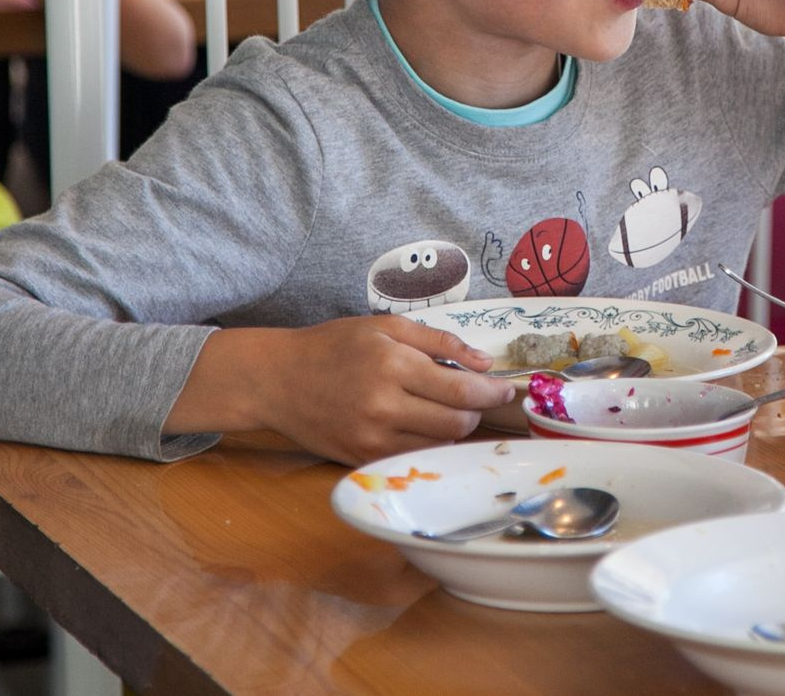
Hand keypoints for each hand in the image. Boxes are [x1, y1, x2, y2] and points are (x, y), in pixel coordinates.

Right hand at [181, 316, 516, 466]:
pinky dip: (428, 443)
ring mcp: (372, 438)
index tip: (506, 390)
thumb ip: (439, 342)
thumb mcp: (385, 327)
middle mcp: (383, 406)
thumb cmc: (333, 345)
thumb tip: (484, 363)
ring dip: (454, 429)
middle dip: (475, 412)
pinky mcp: (363, 457)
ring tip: (446, 407)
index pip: (460, 390)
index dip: (491, 393)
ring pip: (438, 445)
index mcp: (391, 365)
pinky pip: (414, 456)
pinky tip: (422, 424)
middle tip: (475, 397)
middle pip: (456, 424)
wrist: (277, 379)